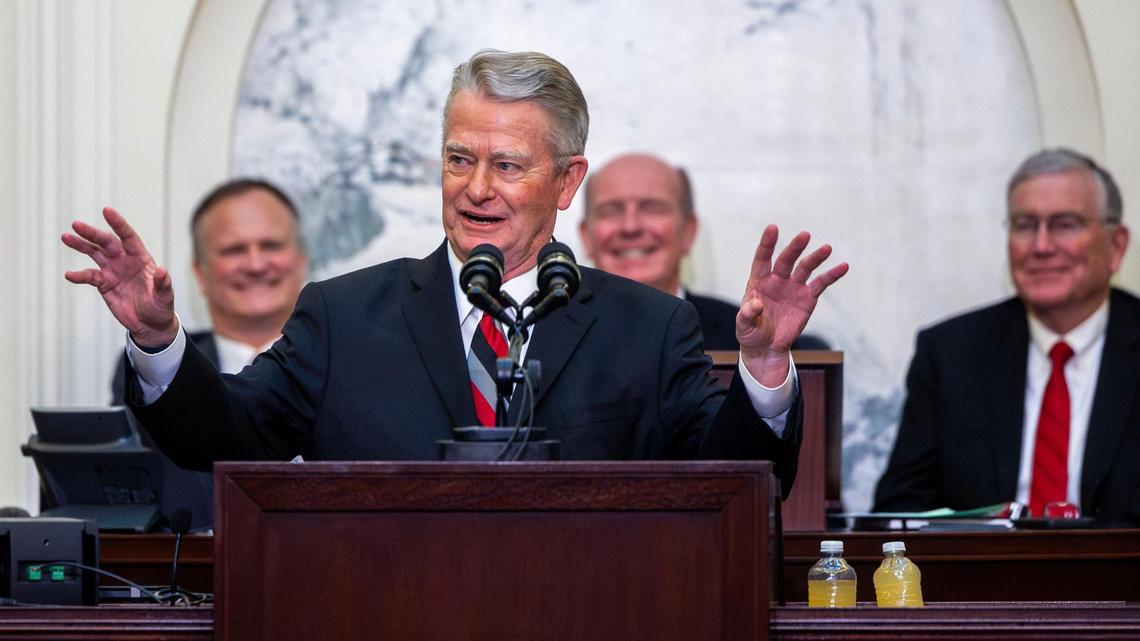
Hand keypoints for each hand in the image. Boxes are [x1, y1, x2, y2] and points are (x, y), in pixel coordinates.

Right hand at [62, 207, 178, 347]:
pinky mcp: (104, 284)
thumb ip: (163, 284)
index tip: (106, 211)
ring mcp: (113, 271)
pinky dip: (79, 275)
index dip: (118, 224)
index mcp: (141, 258)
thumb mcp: (165, 296)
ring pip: (95, 254)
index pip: (128, 237)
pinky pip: (89, 277)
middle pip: (107, 242)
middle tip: (76, 225)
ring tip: (66, 237)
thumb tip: (163, 270)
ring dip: (81, 245)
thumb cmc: (161, 307)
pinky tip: (69, 275)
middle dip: (92, 233)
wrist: (150, 324)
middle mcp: (125, 261)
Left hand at [737, 224, 847, 385]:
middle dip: (795, 248)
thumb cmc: (751, 333)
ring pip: (805, 268)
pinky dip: (832, 274)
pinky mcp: (808, 297)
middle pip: (786, 260)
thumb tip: (755, 304)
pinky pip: (821, 283)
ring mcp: (794, 287)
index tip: (772, 228)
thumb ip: (747, 314)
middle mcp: (777, 280)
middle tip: (804, 235)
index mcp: (759, 282)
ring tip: (826, 248)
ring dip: (815, 258)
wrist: (767, 347)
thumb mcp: (744, 326)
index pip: (762, 259)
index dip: (767, 244)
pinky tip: (843, 266)